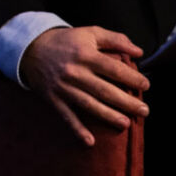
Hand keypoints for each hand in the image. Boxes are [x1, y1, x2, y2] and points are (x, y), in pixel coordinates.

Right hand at [20, 25, 148, 145]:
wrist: (30, 48)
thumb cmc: (65, 41)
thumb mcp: (89, 33)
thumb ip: (115, 39)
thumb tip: (139, 52)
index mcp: (85, 55)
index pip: (114, 69)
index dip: (132, 78)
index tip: (145, 85)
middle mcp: (74, 72)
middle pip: (105, 90)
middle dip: (127, 102)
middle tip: (144, 110)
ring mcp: (63, 87)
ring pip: (89, 105)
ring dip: (108, 116)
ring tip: (126, 123)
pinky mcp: (53, 98)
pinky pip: (66, 116)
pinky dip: (77, 129)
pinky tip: (90, 142)